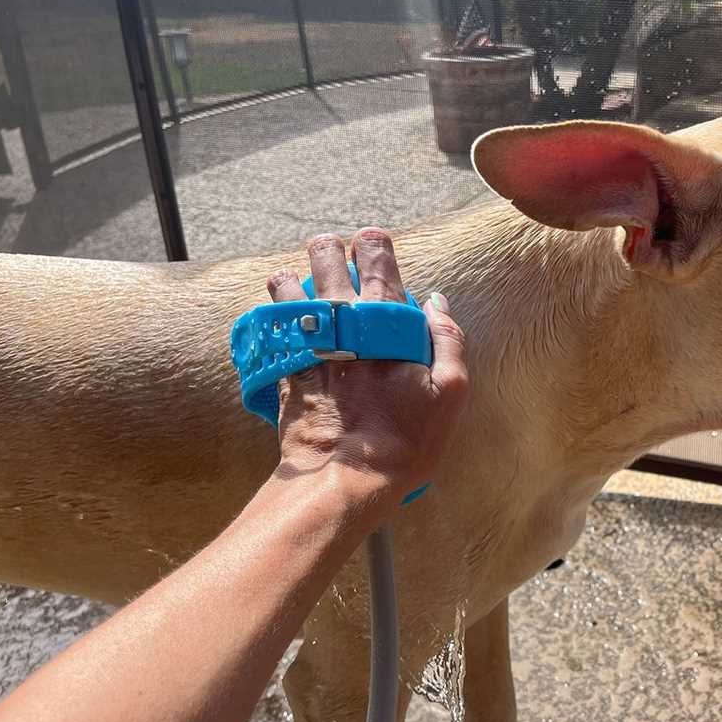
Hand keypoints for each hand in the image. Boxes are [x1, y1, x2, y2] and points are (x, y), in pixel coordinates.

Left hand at [266, 228, 467, 503]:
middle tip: (334, 254)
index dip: (374, 243)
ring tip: (299, 288)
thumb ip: (448, 339)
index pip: (376, 258)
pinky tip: (284, 328)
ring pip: (286, 287)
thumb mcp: (450, 392)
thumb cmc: (406, 438)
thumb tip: (436, 303)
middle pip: (324, 258)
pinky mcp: (283, 367)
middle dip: (328, 249)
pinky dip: (275, 320)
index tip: (373, 242)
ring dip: (293, 281)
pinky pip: (271, 328)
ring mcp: (306, 341)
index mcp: (385, 319)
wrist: (345, 478)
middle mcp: (340, 320)